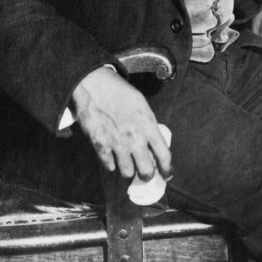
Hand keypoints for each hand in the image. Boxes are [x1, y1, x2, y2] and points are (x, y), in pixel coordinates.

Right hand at [71, 66, 171, 180]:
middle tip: (145, 172)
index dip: (167, 170)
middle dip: (147, 175)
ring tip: (127, 163)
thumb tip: (153, 144)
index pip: (164, 155)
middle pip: (146, 171)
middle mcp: (134, 137)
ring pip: (127, 173)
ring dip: (128, 171)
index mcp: (148, 125)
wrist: (94, 85)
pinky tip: (112, 156)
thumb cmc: (119, 92)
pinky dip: (111, 164)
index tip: (166, 174)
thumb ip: (148, 126)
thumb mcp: (141, 106)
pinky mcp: (100, 146)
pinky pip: (109, 166)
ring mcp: (117, 143)